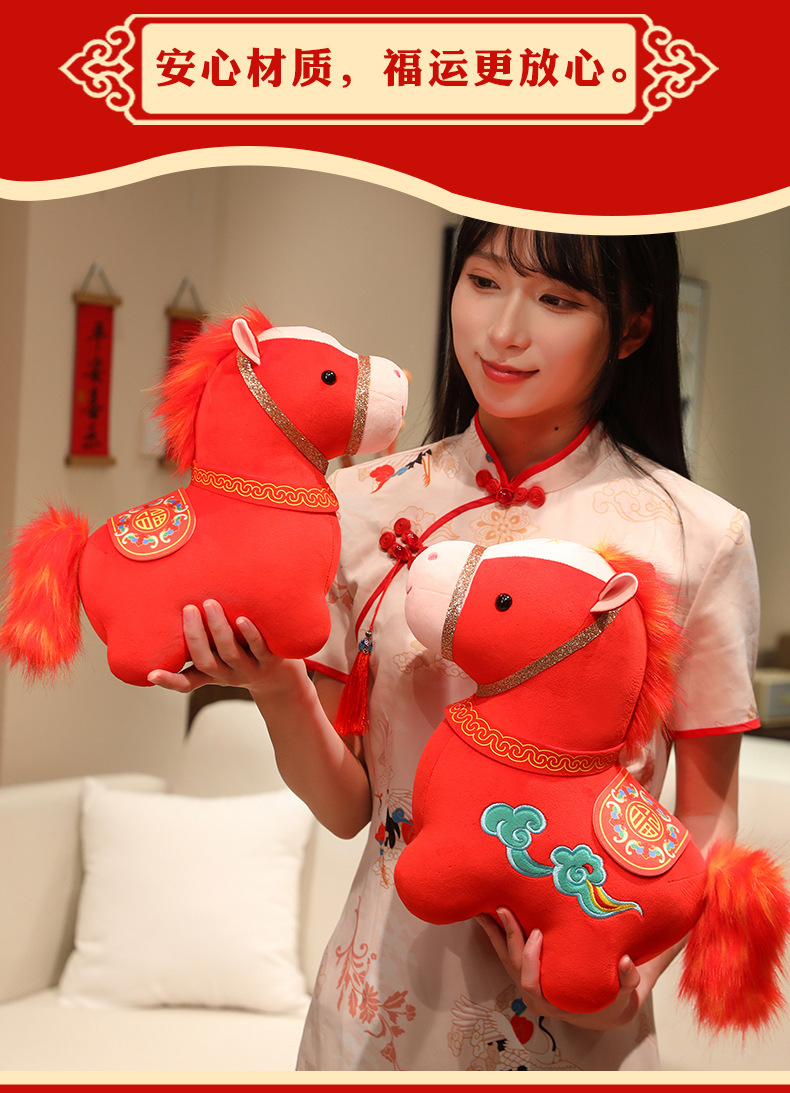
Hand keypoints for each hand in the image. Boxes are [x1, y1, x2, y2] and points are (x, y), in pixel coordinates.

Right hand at [147, 600, 299, 695]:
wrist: (284, 679)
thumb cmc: (246, 658)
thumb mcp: (223, 656)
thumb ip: (206, 641)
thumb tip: (181, 605)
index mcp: (213, 674)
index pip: (187, 681)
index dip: (169, 680)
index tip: (151, 674)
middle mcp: (229, 675)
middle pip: (206, 661)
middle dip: (195, 636)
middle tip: (188, 608)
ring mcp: (250, 669)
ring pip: (230, 654)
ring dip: (219, 629)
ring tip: (211, 604)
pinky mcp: (272, 662)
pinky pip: (259, 648)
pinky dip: (249, 634)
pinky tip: (242, 619)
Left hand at [475, 907, 644, 1029]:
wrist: (602, 1005)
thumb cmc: (611, 997)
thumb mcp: (624, 993)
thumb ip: (628, 979)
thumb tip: (625, 961)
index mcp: (552, 1002)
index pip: (531, 984)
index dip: (530, 959)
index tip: (537, 934)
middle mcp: (534, 994)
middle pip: (512, 966)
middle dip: (507, 937)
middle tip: (505, 909)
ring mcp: (525, 981)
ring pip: (503, 957)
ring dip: (493, 932)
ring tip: (482, 907)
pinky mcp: (523, 968)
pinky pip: (504, 951)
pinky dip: (495, 933)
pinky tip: (487, 914)